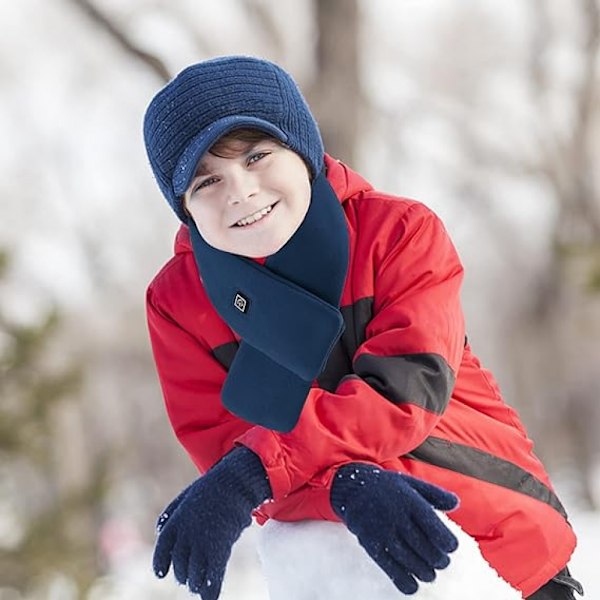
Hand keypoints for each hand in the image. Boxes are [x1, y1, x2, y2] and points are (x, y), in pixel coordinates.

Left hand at [153, 447, 270, 598]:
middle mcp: (186, 536)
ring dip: (194, 582)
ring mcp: (203, 543)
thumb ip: (171, 514)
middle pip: (180, 566)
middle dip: (183, 574)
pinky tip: (209, 598)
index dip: (160, 564)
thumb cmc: (211, 488)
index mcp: (176, 522)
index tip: (161, 573)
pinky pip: (213, 576)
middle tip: (187, 578)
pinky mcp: (220, 548)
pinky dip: (210, 591)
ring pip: (194, 575)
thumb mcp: (186, 497)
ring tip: (197, 584)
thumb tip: (159, 530)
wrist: (233, 483)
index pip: (162, 551)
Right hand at [330, 463, 458, 594]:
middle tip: (441, 562)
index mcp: (410, 501)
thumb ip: (434, 493)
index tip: (451, 548)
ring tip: (429, 573)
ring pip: (410, 560)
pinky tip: (412, 585)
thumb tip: (456, 503)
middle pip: (424, 548)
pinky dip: (403, 580)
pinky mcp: (371, 544)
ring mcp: (383, 532)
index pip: (434, 527)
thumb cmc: (387, 486)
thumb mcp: (411, 483)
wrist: (353, 487)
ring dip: (424, 571)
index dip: (447, 542)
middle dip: (438, 560)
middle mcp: (397, 517)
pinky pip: (389, 567)